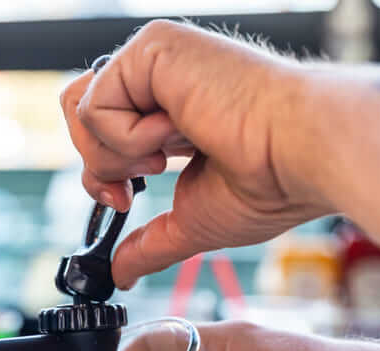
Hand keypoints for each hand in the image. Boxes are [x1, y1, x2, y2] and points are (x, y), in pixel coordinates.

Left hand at [60, 20, 331, 288]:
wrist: (300, 156)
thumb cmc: (269, 184)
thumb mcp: (191, 222)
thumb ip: (150, 244)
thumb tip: (121, 273)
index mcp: (169, 117)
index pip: (102, 136)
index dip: (101, 175)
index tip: (124, 200)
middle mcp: (159, 85)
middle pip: (79, 117)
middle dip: (97, 167)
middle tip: (133, 186)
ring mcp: (155, 62)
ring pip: (79, 109)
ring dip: (114, 154)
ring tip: (163, 155)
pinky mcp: (154, 48)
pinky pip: (96, 104)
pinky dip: (127, 138)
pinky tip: (176, 134)